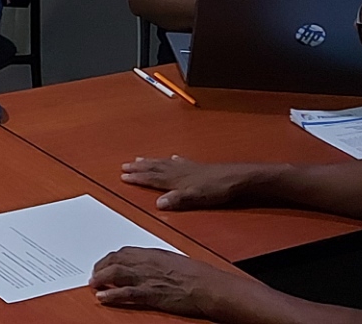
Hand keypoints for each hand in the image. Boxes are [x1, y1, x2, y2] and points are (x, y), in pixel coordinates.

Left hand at [92, 246, 250, 316]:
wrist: (209, 286)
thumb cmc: (198, 275)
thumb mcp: (175, 261)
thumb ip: (158, 261)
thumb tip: (148, 264)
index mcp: (153, 253)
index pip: (124, 252)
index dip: (111, 258)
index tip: (105, 263)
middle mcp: (146, 263)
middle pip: (115, 260)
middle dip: (101, 267)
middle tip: (95, 274)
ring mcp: (147, 278)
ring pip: (115, 274)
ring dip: (101, 278)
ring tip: (93, 284)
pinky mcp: (150, 294)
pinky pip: (125, 293)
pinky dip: (111, 294)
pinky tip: (103, 297)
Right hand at [119, 155, 265, 210]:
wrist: (237, 179)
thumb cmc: (217, 190)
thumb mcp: (196, 197)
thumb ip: (177, 199)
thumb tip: (159, 203)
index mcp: (176, 180)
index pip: (152, 178)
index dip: (138, 178)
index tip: (123, 176)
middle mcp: (179, 171)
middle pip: (155, 168)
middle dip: (139, 168)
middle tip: (125, 166)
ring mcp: (188, 167)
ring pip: (164, 163)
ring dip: (151, 162)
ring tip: (139, 159)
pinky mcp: (198, 167)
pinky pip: (180, 161)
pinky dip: (172, 160)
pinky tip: (173, 157)